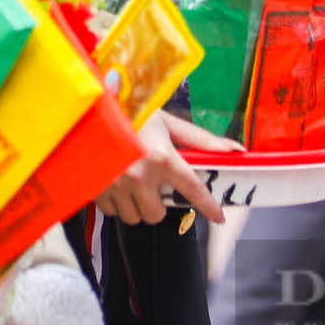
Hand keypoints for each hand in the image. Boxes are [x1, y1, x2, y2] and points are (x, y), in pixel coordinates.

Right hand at [98, 111, 241, 226]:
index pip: (192, 190)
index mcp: (162, 157)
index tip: (219, 217)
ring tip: (129, 182)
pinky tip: (112, 181)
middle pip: (156, 214)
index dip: (208, 206)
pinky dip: (114, 202)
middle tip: (151, 185)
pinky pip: (111, 212)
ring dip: (134, 205)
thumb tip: (234, 150)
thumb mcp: (166, 122)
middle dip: (156, 204)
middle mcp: (140, 175)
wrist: (89, 107)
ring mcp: (115, 184)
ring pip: (133, 216)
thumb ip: (199, 140)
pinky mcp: (95, 188)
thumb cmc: (130, 111)